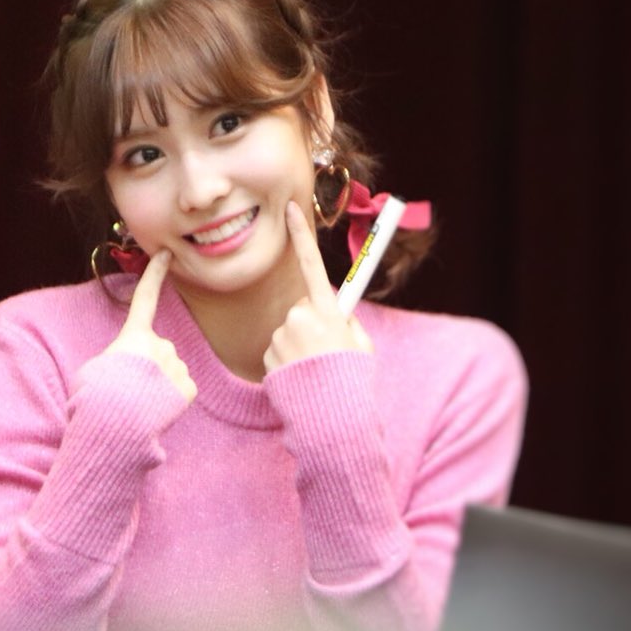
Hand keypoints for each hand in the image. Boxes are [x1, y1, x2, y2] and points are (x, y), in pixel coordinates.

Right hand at [103, 249, 195, 402]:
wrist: (115, 427)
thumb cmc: (93, 400)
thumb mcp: (93, 370)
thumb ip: (117, 357)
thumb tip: (128, 366)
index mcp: (133, 336)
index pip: (145, 297)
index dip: (154, 274)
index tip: (165, 255)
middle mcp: (159, 344)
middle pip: (158, 349)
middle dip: (148, 365)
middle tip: (128, 388)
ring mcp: (176, 366)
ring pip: (171, 370)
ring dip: (158, 384)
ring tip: (139, 404)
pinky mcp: (188, 388)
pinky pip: (182, 389)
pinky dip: (172, 399)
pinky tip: (156, 410)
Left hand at [264, 201, 374, 374]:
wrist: (331, 420)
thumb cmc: (353, 382)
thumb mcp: (361, 346)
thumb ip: (348, 323)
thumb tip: (337, 312)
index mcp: (328, 312)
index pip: (311, 263)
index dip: (301, 235)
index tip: (290, 209)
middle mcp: (301, 318)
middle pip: (303, 307)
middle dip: (312, 322)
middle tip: (328, 349)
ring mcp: (282, 337)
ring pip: (290, 330)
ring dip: (300, 344)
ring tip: (315, 369)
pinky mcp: (269, 355)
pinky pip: (278, 350)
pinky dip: (288, 360)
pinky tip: (302, 377)